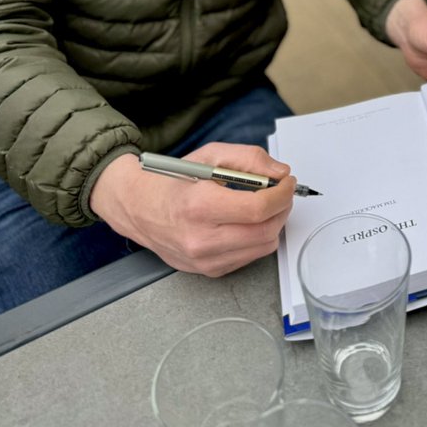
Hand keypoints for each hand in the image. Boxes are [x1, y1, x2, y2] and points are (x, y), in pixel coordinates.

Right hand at [90, 143, 294, 276]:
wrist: (139, 208)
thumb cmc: (174, 180)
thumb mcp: (210, 155)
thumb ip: (249, 159)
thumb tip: (280, 172)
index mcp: (200, 206)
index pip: (258, 209)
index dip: (282, 194)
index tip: (288, 182)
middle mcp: (201, 239)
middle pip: (265, 232)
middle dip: (283, 209)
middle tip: (282, 192)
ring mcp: (204, 260)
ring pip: (262, 247)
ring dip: (273, 224)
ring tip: (266, 206)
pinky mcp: (208, 271)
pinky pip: (249, 257)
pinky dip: (257, 238)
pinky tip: (247, 222)